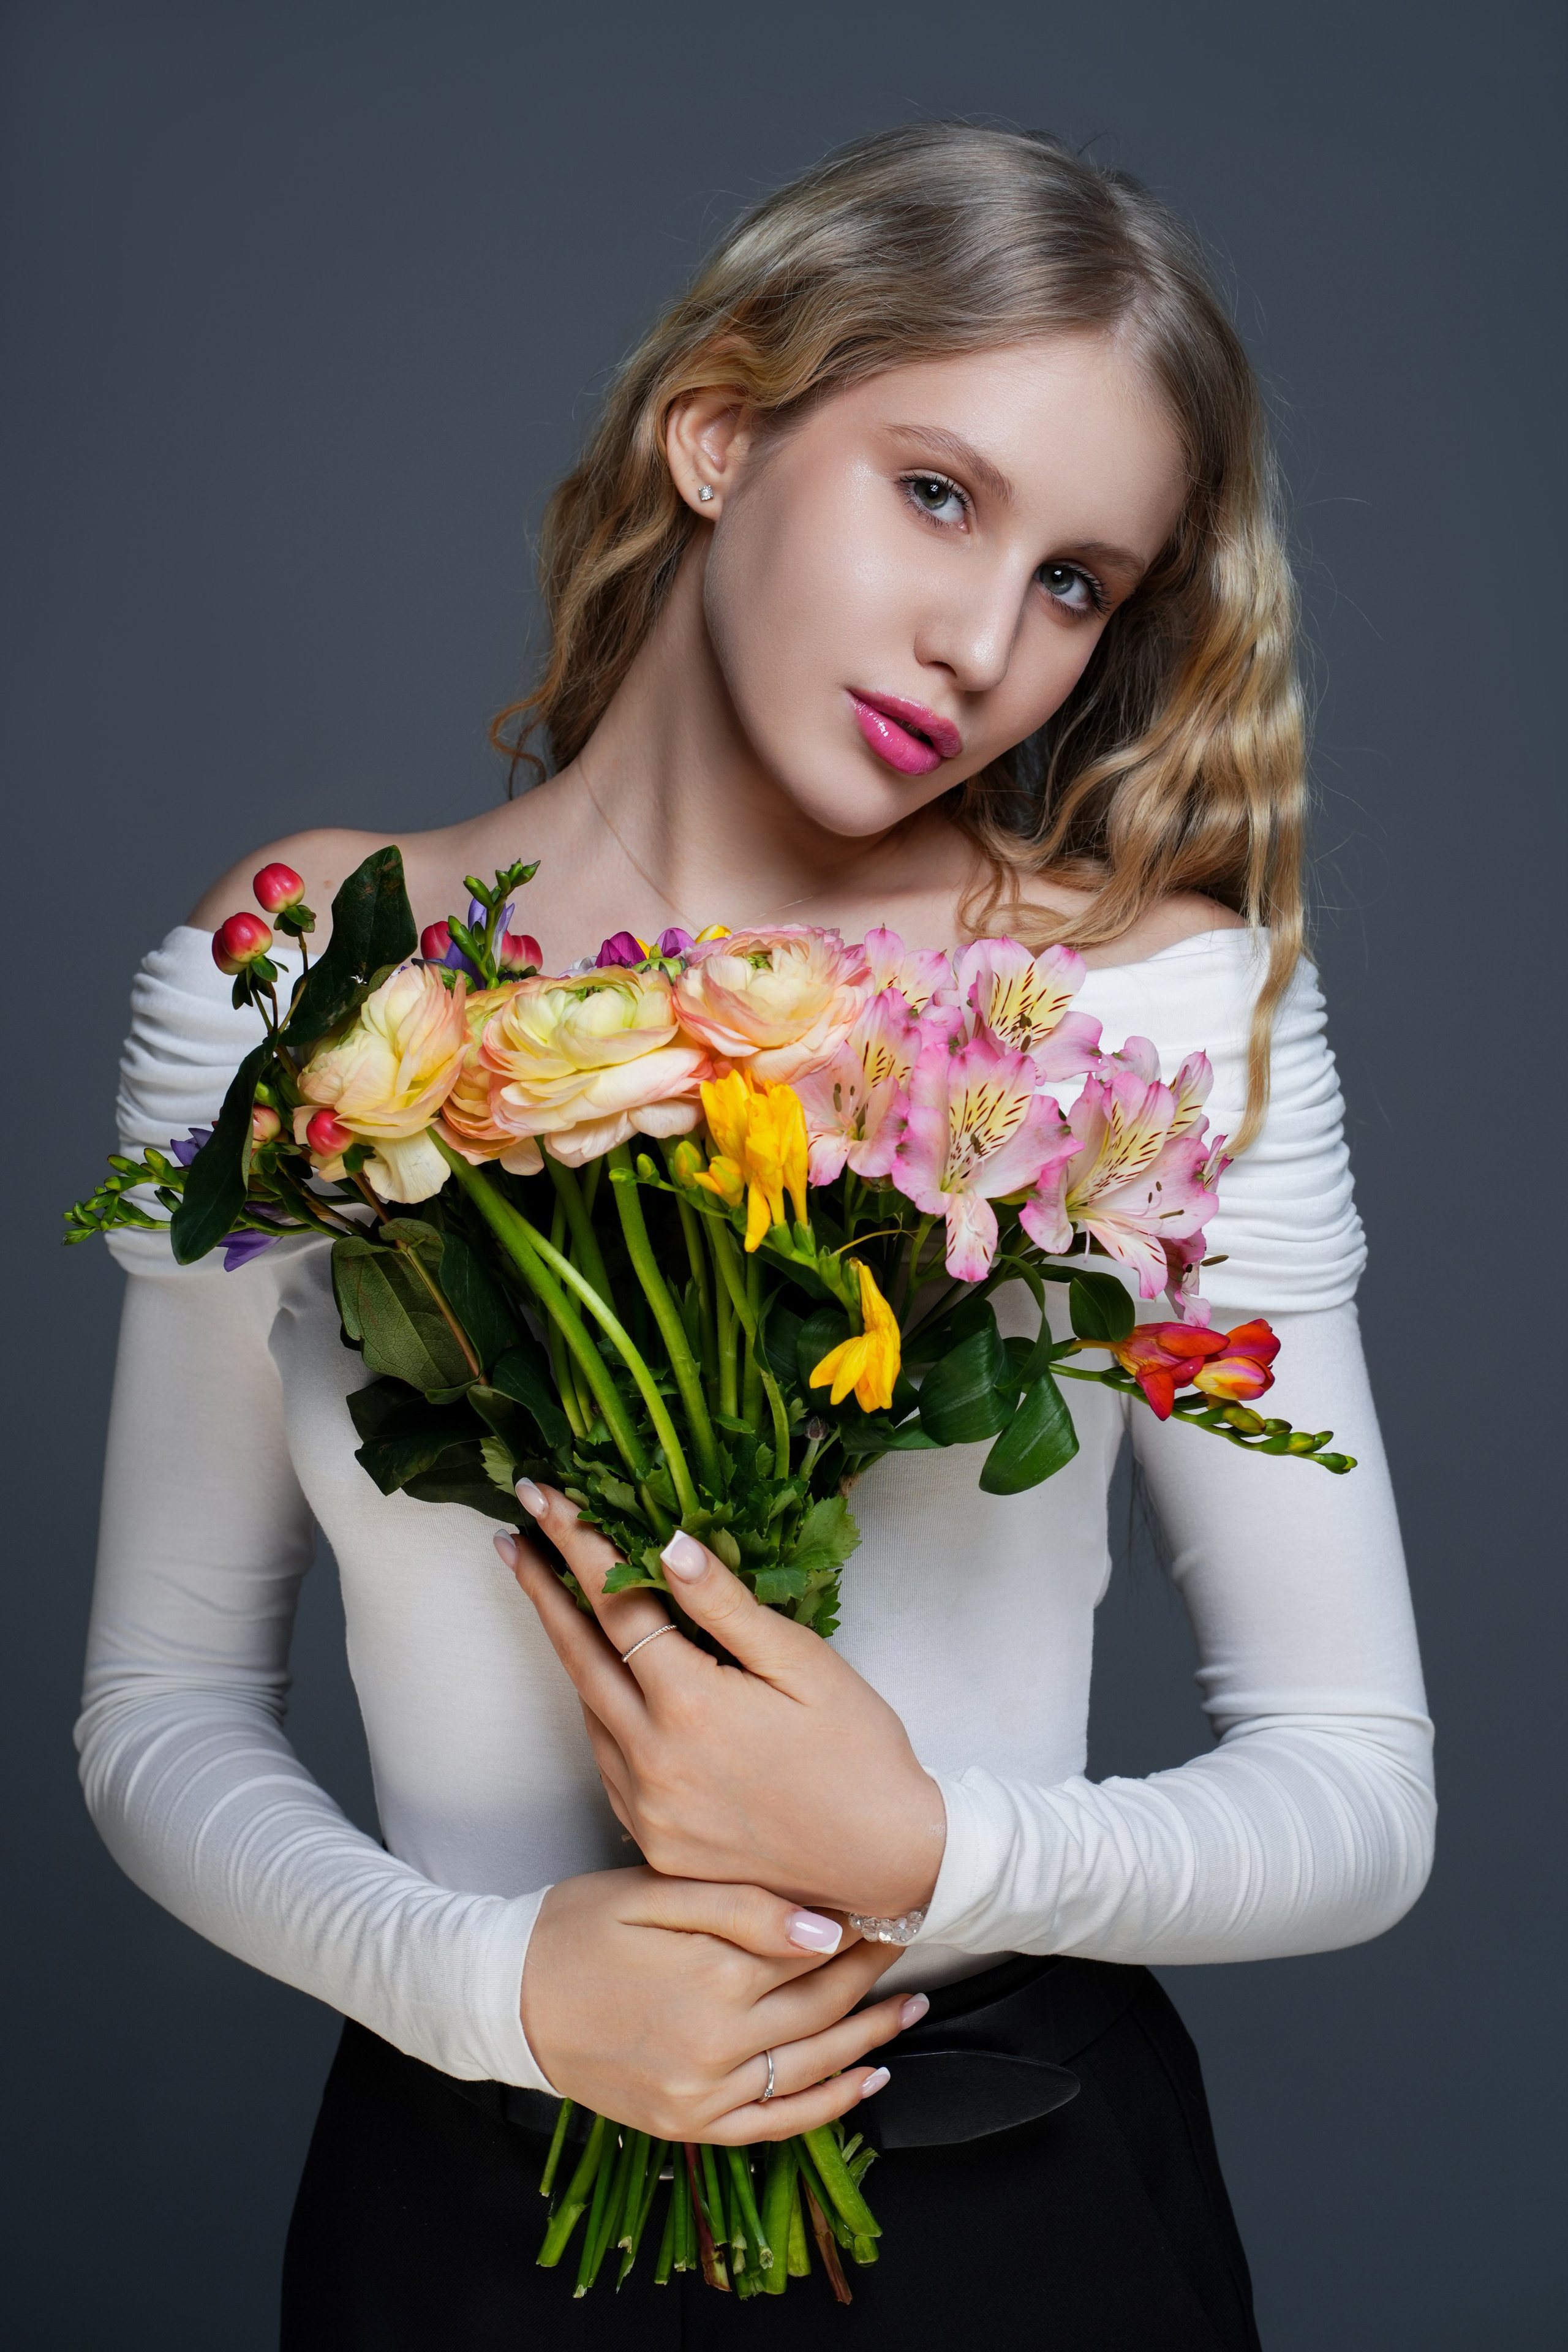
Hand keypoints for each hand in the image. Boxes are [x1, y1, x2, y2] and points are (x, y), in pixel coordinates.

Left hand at [495, 1483, 945, 1917]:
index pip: (615, 1604)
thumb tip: (668, 1543)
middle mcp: (652, 1760)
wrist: (886, 1864)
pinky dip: (599, 1712)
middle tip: (509, 1539)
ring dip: (568, 1651)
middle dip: (540, 1590)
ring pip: (588, 1710)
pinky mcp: (652, 1842)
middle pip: (577, 1655)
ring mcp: (645, 1808)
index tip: (540, 1497)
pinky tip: (604, 1683)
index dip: (575, 1544)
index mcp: (691, 1706)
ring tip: (552, 1597)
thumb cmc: (859, 1752)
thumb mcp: (804, 1663)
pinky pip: (607, 1762)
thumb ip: (726, 1605)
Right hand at [519, 1866, 922, 2141]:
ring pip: (814, 2067)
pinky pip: (777, 2123)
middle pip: (823, 2007)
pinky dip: (830, 2106)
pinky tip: (866, 2080)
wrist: (508, 1995)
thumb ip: (742, 1907)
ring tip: (911, 2006)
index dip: (859, 1929)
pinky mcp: (687, 2123)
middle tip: (908, 1943)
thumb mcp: (654, 1892)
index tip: (889, 1905)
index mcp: (715, 1975)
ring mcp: (704, 2093)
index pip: (815, 1952)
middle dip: (873, 1975)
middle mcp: (719, 2043)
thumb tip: (825, 1930)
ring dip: (871, 2037)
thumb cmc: (579, 1927)